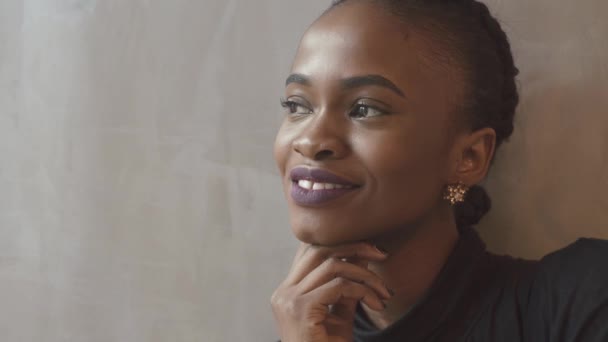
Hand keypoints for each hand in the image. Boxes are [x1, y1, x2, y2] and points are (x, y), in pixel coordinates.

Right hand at [271, 242, 391, 341]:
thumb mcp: (340, 314)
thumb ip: (347, 286)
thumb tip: (362, 257)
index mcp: (287, 291)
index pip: (311, 252)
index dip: (341, 243)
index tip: (370, 250)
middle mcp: (283, 292)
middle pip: (319, 250)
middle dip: (354, 247)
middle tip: (381, 253)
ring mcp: (289, 299)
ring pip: (332, 266)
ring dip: (365, 275)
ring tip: (383, 291)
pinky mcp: (301, 309)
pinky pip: (339, 286)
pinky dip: (363, 290)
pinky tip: (377, 304)